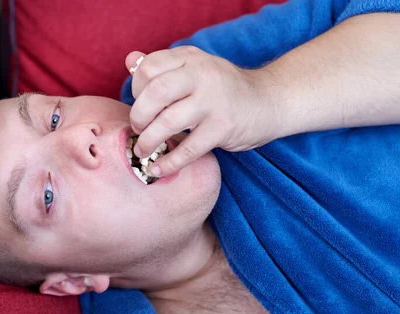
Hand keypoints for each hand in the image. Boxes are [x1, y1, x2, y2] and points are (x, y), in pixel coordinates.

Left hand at [125, 46, 280, 176]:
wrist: (270, 101)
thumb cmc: (224, 89)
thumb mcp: (195, 69)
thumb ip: (163, 66)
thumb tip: (129, 61)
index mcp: (191, 58)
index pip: (148, 67)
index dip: (136, 89)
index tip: (140, 104)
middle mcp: (202, 74)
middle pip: (155, 92)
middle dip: (138, 116)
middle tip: (137, 130)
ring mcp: (213, 101)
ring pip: (168, 122)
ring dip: (149, 141)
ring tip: (143, 151)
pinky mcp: (223, 127)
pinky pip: (188, 149)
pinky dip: (169, 162)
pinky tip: (159, 169)